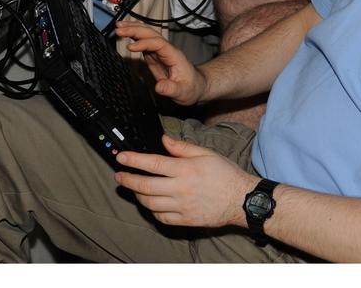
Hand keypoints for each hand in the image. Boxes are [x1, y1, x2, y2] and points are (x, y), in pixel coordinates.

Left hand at [114, 136, 254, 228]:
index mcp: (185, 170)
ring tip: (133, 188)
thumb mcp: (207, 154)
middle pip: (145, 186)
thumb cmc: (225, 174)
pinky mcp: (185, 220)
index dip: (134, 160)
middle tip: (119, 176)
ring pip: (150, 203)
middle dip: (128, 180)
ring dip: (138, 195)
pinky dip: (152, 211)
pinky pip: (161, 218)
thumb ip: (183, 147)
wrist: (241, 199)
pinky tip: (151, 204)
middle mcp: (180, 189)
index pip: (153, 163)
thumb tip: (164, 139)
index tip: (121, 158)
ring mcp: (182, 207)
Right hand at [115, 22, 207, 104]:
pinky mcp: (155, 56)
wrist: (196, 86)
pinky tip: (125, 34)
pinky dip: (134, 37)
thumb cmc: (191, 87)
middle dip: (135, 29)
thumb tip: (159, 87)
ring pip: (147, 35)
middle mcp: (167, 50)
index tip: (130, 47)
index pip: (158, 43)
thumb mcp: (183, 92)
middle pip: (151, 34)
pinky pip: (144, 42)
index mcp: (173, 55)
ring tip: (119, 27)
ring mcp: (160, 52)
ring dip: (133, 29)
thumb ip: (171, 89)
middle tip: (119, 29)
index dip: (144, 43)